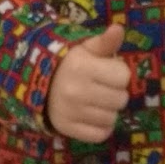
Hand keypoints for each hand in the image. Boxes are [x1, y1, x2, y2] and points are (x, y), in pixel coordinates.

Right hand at [46, 23, 130, 141]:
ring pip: (112, 118)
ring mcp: (70, 112)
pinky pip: (100, 135)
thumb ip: (106, 42)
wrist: (41, 85)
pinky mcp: (67, 129)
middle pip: (121, 99)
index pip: (123, 77)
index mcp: (82, 67)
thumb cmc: (72, 64)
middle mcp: (75, 91)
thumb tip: (118, 29)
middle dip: (115, 92)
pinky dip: (101, 128)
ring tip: (96, 101)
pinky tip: (92, 115)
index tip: (106, 72)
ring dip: (108, 111)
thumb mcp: (87, 49)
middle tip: (101, 88)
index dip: (118, 73)